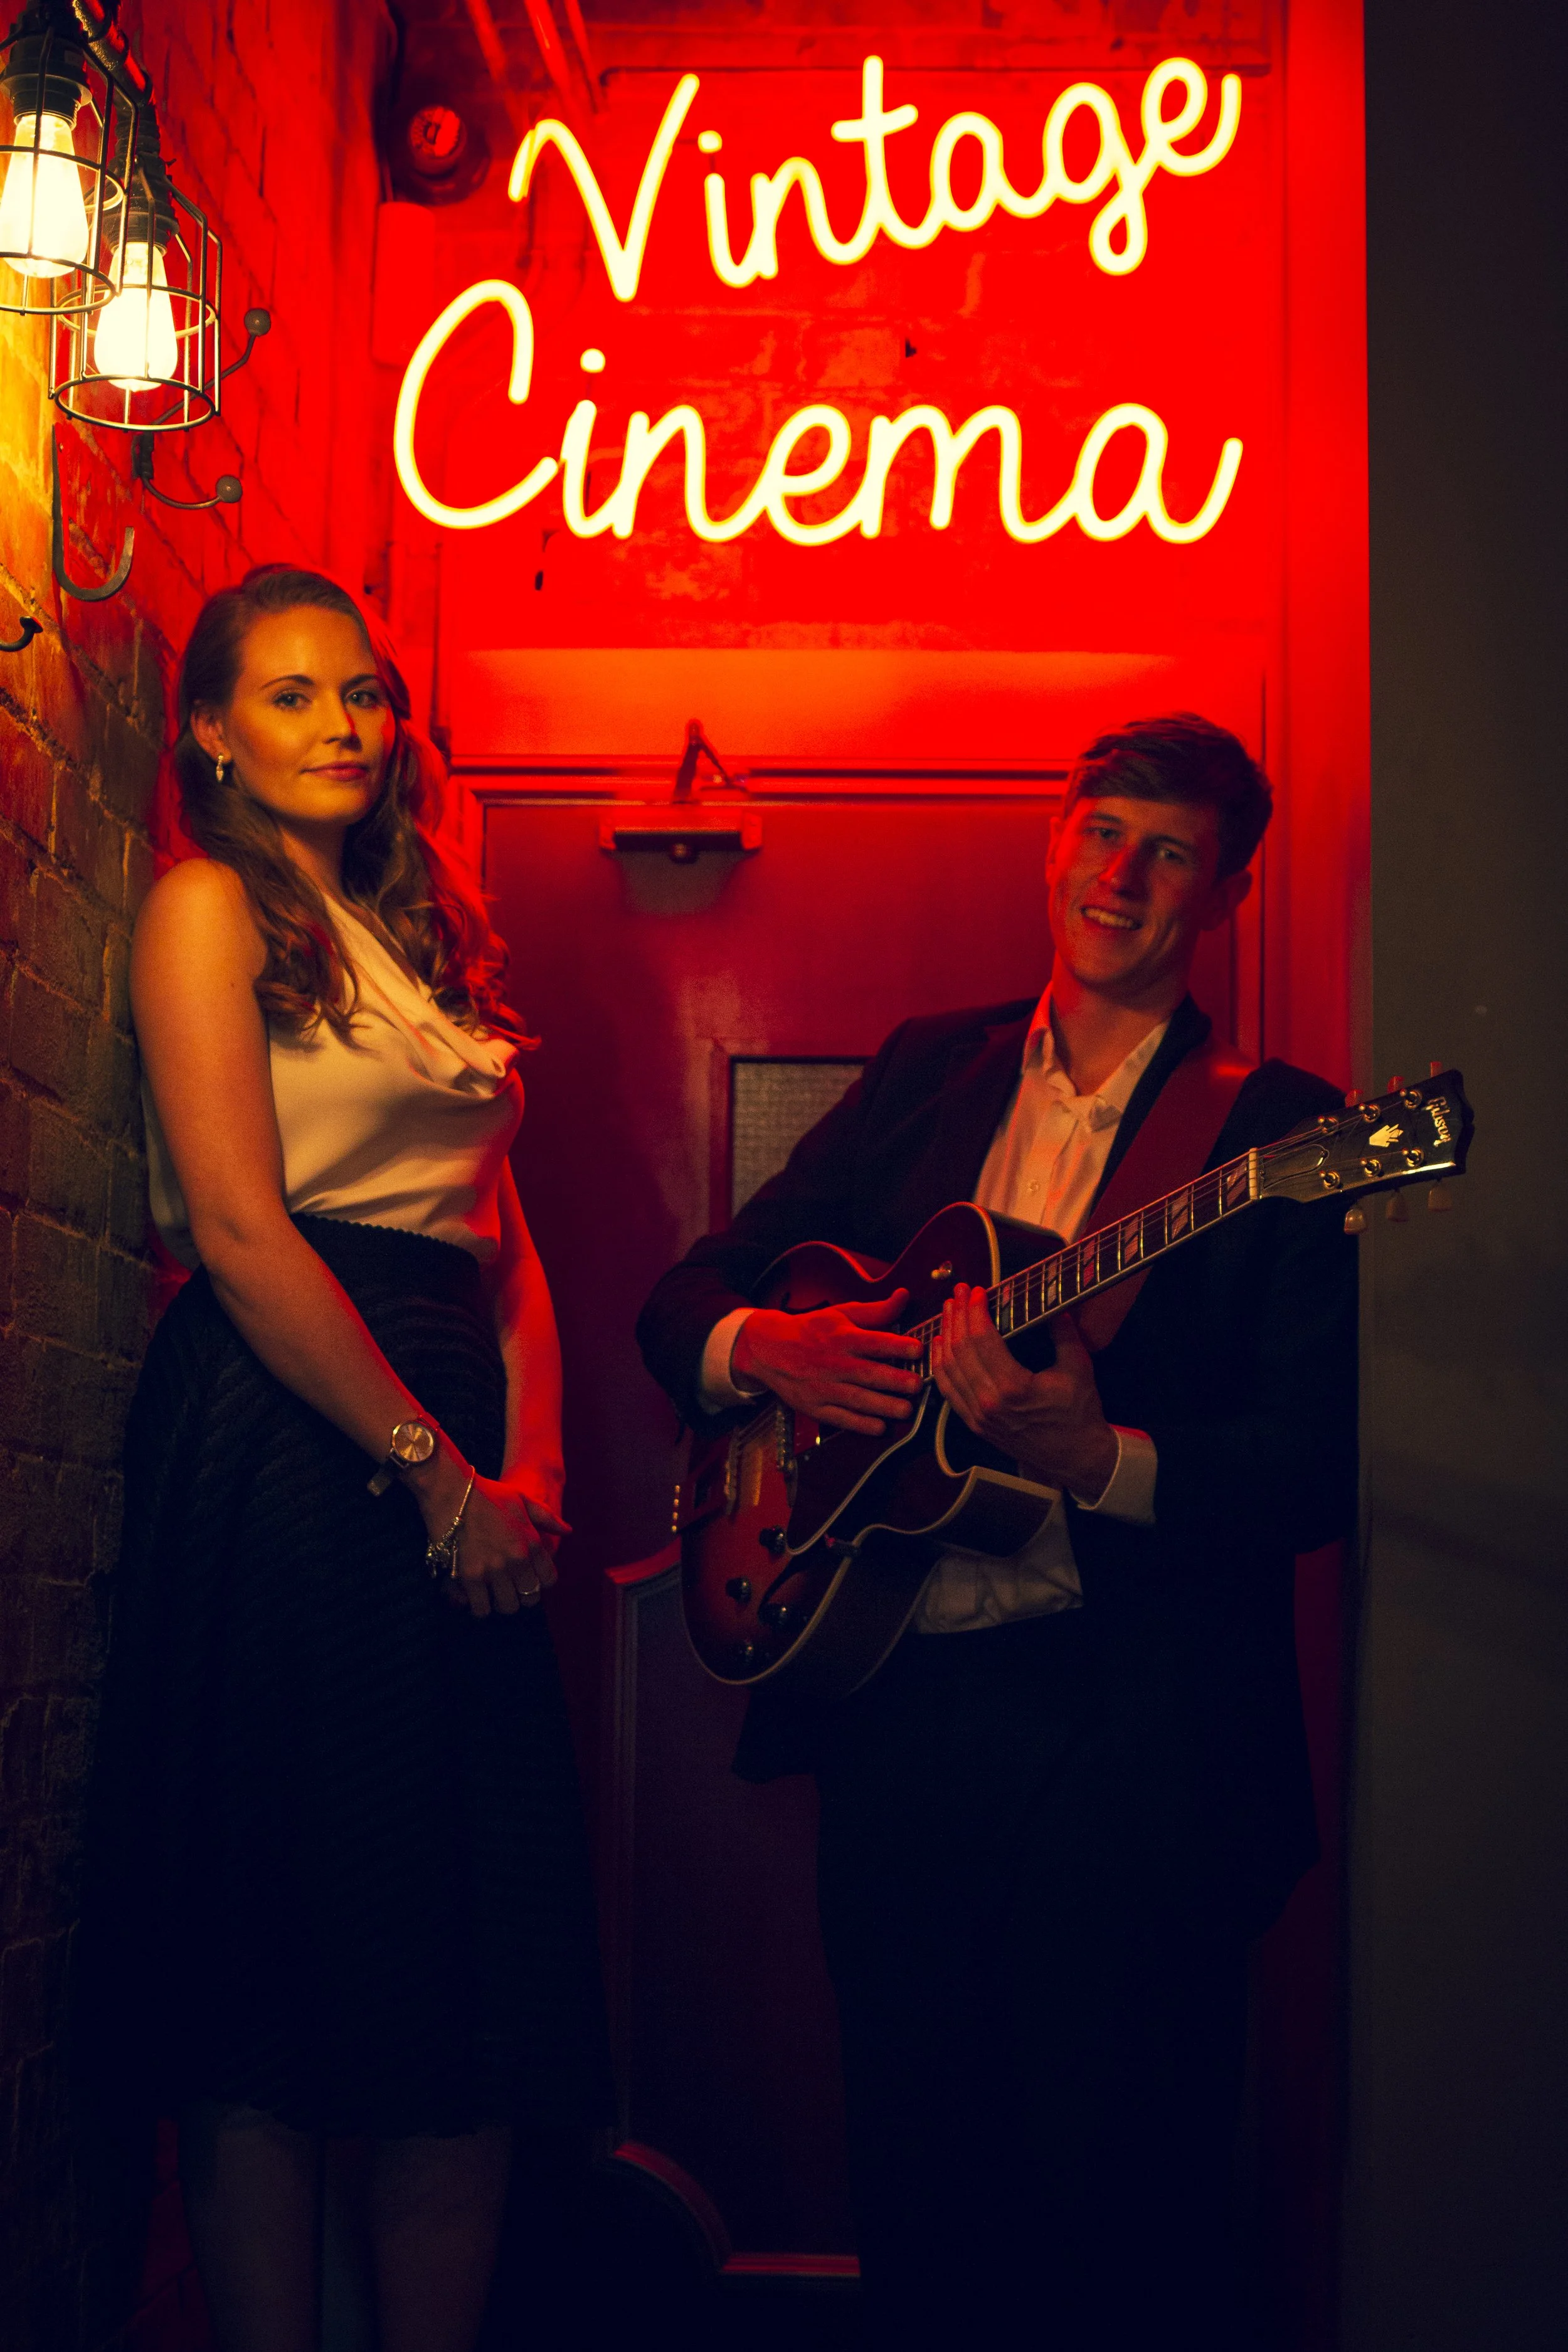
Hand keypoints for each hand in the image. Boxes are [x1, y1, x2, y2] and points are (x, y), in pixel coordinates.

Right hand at [413, 1449, 567, 1617]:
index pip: (548, 1580)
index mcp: (531, 1543)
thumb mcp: (523, 1499)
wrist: (451, 1492)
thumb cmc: (488, 1494)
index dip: (540, 1582)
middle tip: (511, 1588)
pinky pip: (481, 1608)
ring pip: (507, 1607)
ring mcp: (492, 1570)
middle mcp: (516, 1560)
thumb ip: (547, 1518)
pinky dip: (480, 1606)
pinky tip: (476, 1596)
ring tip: (494, 1593)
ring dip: (502, 1603)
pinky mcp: (469, 1577)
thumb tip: (568, 1531)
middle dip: (522, 1595)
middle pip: (530, 1598)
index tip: (530, 1578)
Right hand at [731, 1291, 921, 1435]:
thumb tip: (903, 1296)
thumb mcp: (841, 1314)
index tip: (917, 1349)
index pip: (872, 1341)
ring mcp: (822, 1386)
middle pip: (866, 1373)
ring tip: (906, 1410)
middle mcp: (833, 1362)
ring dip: (882, 1405)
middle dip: (893, 1380)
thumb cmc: (811, 1330)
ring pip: (855, 1398)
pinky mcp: (813, 1406)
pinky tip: (879, 1427)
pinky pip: (839, 1417)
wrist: (768, 1348)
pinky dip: (859, 1424)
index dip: (896, 1345)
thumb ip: (876, 1311)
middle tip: (917, 1385)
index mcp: (841, 1337)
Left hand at [931, 1284, 1118, 1501]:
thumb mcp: (1078, 1368)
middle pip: (960, 1350)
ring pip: (947, 1369)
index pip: (982, 1339)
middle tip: (958, 1292)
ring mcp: (977, 1416)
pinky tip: (940, 1344)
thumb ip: (1062, 1332)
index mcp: (1013, 1388)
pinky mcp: (974, 1424)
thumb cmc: (1079, 1413)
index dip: (975, 1311)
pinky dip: (939, 1364)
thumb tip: (1050, 1303)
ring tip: (948, 1310)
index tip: (977, 1291)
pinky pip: (947, 1390)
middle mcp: (988, 1403)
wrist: (1075, 1457)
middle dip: (956, 1315)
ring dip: (945, 1335)